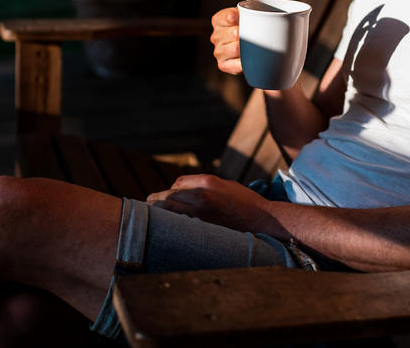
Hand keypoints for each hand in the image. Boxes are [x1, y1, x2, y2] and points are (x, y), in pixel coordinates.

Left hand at [146, 174, 276, 234]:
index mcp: (207, 181)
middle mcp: (201, 195)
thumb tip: (183, 192)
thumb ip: (204, 186)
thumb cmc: (245, 202)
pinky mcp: (202, 228)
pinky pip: (178, 225)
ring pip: (169, 211)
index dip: (171, 190)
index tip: (167, 196)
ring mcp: (200, 213)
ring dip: (157, 212)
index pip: (177, 183)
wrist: (262, 220)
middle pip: (168, 196)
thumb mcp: (225, 185)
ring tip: (150, 215)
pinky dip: (169, 225)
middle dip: (156, 201)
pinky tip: (164, 228)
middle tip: (147, 204)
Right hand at [210, 0, 270, 74]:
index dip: (234, 17)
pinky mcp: (224, 66)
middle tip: (255, 33)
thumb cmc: (259, 21)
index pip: (225, 17)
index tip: (242, 17)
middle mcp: (215, 36)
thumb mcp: (259, 6)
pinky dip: (244, 63)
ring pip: (233, 49)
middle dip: (244, 33)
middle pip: (231, 34)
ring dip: (245, 48)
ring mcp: (219, 52)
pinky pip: (234, 65)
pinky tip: (251, 60)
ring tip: (256, 45)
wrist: (263, 46)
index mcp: (219, 19)